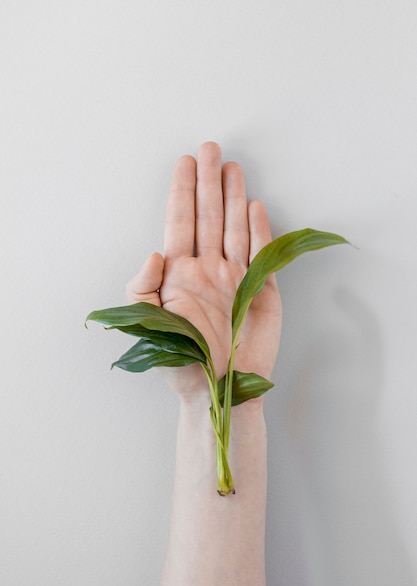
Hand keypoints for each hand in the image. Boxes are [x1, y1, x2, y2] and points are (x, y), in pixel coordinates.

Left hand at [126, 142, 281, 399]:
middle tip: (211, 149)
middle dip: (209, 183)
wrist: (220, 391)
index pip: (181, 223)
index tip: (184, 162)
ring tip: (232, 169)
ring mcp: (236, 279)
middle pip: (209, 217)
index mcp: (180, 275)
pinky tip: (254, 207)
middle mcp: (208, 270)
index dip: (182, 192)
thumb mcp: (149, 327)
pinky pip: (262, 255)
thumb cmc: (182, 364)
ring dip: (233, 198)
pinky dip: (260, 231)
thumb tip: (153, 252)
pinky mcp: (262, 292)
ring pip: (235, 229)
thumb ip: (141, 288)